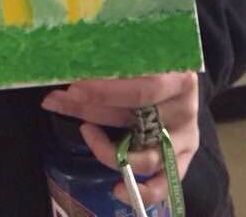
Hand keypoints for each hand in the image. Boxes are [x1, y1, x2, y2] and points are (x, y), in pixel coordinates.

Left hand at [41, 72, 198, 208]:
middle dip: (91, 109)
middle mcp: (185, 108)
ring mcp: (185, 137)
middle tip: (60, 100)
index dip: (107, 91)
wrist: (179, 81)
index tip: (75, 87)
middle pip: (135, 117)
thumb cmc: (155, 63)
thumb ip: (119, 59)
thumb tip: (76, 62)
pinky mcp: (182, 159)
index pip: (142, 88)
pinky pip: (164, 183)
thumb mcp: (142, 54)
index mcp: (179, 76)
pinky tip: (117, 188)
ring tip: (84, 130)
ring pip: (145, 156)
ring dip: (106, 147)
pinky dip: (142, 191)